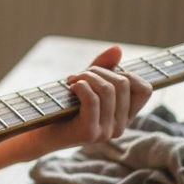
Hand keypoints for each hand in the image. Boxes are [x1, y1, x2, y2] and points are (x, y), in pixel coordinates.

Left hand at [25, 46, 152, 154]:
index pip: (145, 90)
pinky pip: (93, 99)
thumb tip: (117, 49)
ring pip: (108, 89)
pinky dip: (81, 86)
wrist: (38, 132)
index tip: (104, 74)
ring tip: (72, 81)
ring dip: (87, 76)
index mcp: (125, 116)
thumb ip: (104, 67)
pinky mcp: (90, 133)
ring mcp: (106, 132)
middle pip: (123, 83)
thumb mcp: (87, 83)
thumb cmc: (63, 106)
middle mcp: (120, 127)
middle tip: (80, 75)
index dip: (127, 74)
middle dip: (99, 71)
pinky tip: (71, 87)